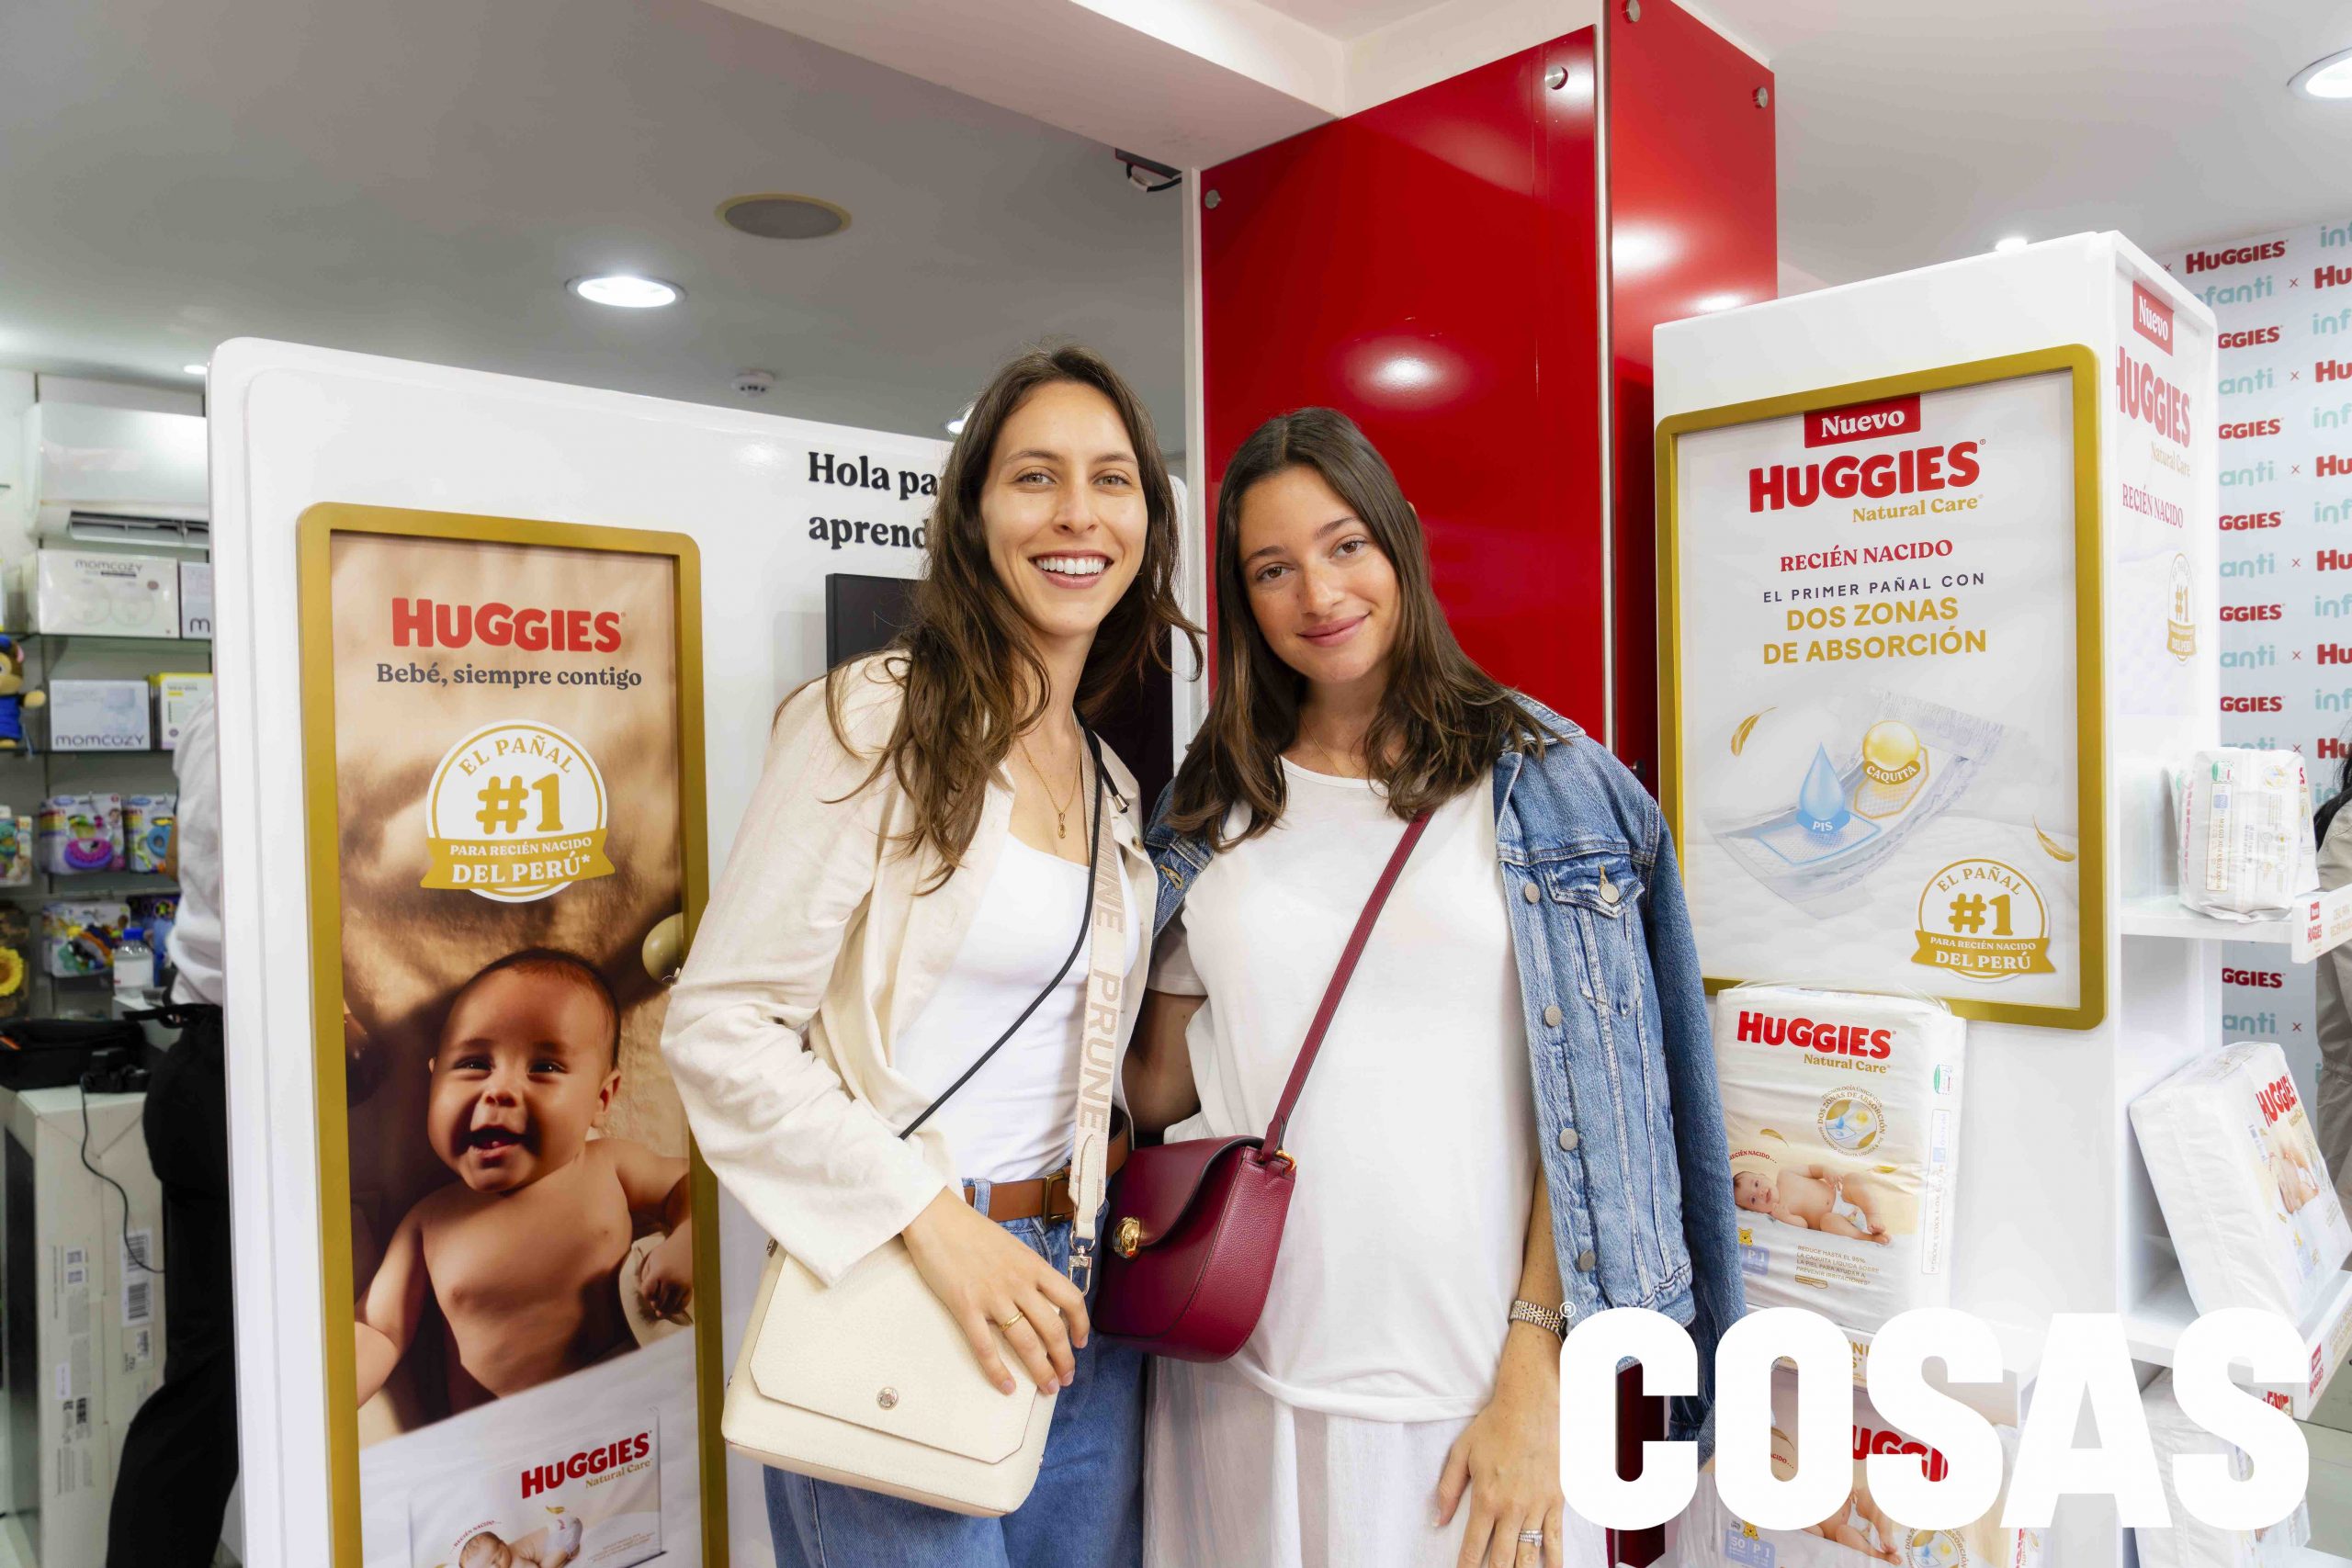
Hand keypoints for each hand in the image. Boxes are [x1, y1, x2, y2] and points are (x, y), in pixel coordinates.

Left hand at [638, 1226, 694, 1318]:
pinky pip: (683, 1304)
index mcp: (659, 1272)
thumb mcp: (652, 1259)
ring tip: (661, 1310)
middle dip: (655, 1304)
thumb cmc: (667, 1251)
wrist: (688, 1243)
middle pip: (659, 1302)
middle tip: (655, 1302)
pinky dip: (676, 1309)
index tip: (649, 1293)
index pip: (648, 1293)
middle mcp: (671, 1280)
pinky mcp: (691, 1287)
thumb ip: (646, 1277)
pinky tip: (672, 1309)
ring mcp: (682, 1284)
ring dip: (664, 1310)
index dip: (647, 1296)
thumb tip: (649, 1296)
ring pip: (671, 1306)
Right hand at [901, 1188, 1089, 1395]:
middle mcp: (1019, 1283)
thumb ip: (1028, 1272)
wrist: (936, 1219)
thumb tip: (1041, 1298)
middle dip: (1063, 1359)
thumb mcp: (1012, 1247)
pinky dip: (998, 1371)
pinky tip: (1008, 1386)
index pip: (1072, 1299)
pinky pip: (986, 1347)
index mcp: (1033, 1266)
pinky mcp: (966, 1307)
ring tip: (1047, 1387)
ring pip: (1026, 1342)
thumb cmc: (972, 1231)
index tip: (1080, 1342)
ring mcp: (993, 1296)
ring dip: (1040, 1370)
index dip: (1081, 1324)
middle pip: (1053, 1328)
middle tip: (1065, 1378)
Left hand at [1437, 1327, 1565, 1567]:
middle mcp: (1512, 1509)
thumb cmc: (1495, 1426)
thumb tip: (1437, 1520)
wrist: (1532, 1405)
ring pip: (1528, 1555)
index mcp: (1486, 1498)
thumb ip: (1448, 1489)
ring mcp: (1537, 1507)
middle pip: (1502, 1560)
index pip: (1473, 1547)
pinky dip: (1553, 1562)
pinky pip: (1555, 1540)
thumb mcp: (1461, 1452)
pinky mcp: (1556, 1502)